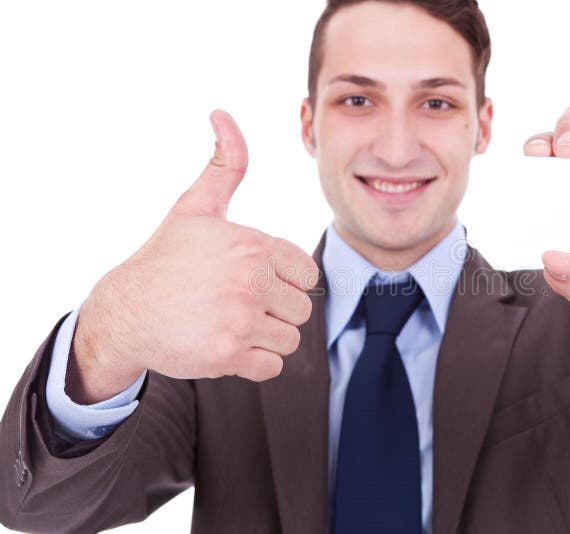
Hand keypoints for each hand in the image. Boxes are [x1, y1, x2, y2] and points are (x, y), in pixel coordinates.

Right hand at [70, 111, 319, 402]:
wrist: (126, 310)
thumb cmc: (167, 257)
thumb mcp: (196, 207)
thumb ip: (225, 164)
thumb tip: (222, 114)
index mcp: (252, 245)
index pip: (306, 272)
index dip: (284, 278)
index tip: (254, 278)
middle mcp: (250, 282)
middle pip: (302, 308)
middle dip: (277, 308)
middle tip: (240, 303)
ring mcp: (239, 321)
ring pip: (290, 337)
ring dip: (267, 336)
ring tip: (234, 322)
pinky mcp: (227, 356)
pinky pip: (272, 366)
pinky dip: (256, 361)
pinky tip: (229, 344)